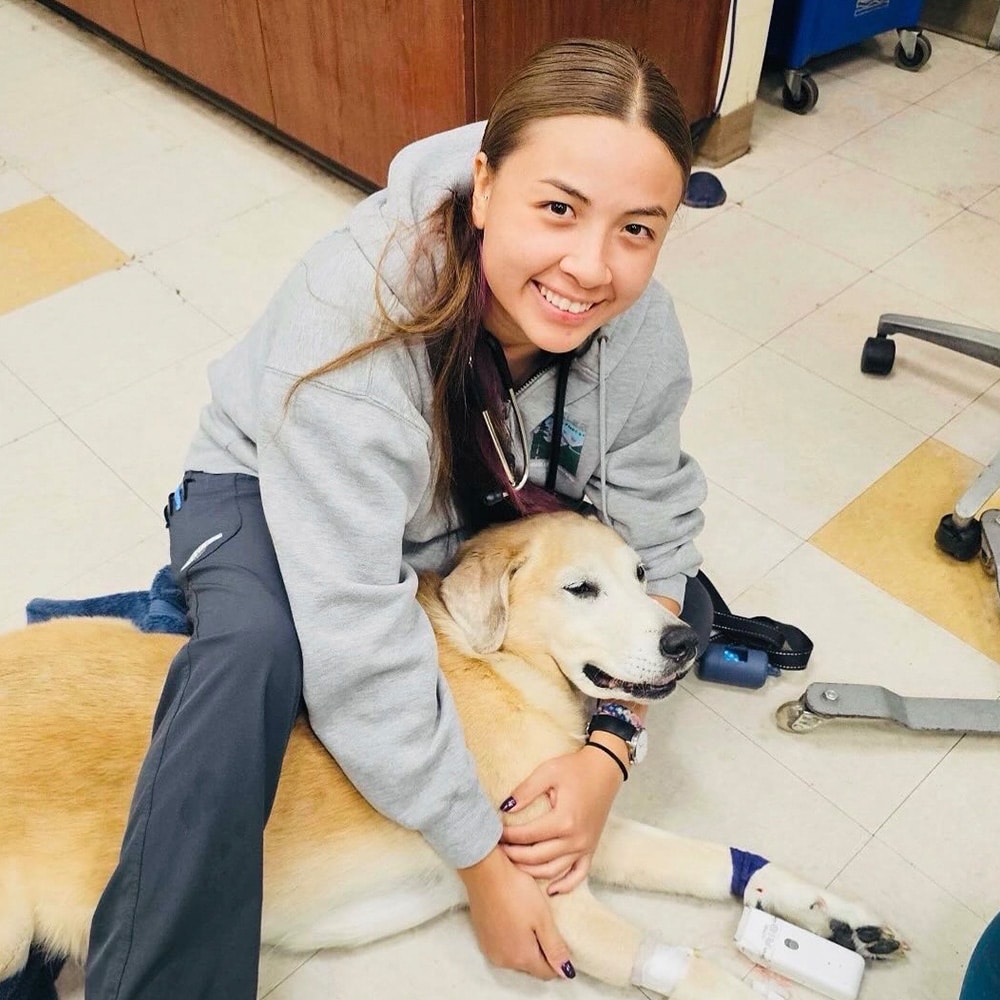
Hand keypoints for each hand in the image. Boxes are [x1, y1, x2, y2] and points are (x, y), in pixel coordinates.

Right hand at [458, 847, 574, 980]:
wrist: (485, 871)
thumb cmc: (516, 891)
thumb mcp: (543, 918)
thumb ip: (555, 948)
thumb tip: (566, 972)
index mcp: (522, 958)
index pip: (547, 972)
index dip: (558, 960)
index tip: (561, 940)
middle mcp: (504, 960)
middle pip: (531, 966)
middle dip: (541, 952)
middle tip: (546, 925)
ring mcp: (490, 949)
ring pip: (516, 957)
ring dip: (525, 945)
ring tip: (530, 919)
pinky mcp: (481, 937)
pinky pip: (503, 946)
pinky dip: (511, 938)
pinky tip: (514, 917)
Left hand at [499, 738, 623, 894]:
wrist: (605, 769)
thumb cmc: (575, 769)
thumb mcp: (548, 772)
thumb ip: (525, 790)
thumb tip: (504, 808)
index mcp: (564, 820)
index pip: (527, 835)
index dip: (508, 836)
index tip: (495, 832)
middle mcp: (575, 839)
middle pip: (537, 857)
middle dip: (514, 855)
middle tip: (498, 849)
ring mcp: (585, 847)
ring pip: (553, 870)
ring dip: (531, 871)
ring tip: (513, 863)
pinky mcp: (591, 849)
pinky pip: (578, 875)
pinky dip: (564, 885)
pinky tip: (549, 889)